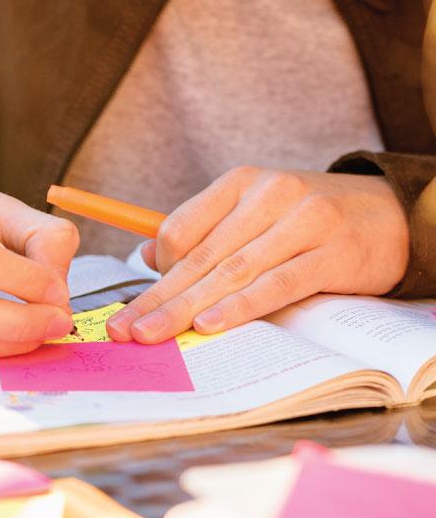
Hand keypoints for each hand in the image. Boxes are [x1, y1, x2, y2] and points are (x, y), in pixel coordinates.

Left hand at [105, 167, 409, 343]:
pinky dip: (240, 306)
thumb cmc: (311, 219)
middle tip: (124, 331)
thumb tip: (146, 253)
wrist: (392, 214)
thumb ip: (203, 230)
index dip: (157, 269)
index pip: (181, 227)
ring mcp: (302, 223)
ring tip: (153, 334)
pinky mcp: (331, 255)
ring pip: (231, 272)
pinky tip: (210, 324)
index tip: (139, 303)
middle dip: (157, 299)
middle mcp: (269, 196)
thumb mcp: (255, 212)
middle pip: (199, 257)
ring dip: (186, 308)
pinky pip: (276, 284)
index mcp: (242, 183)